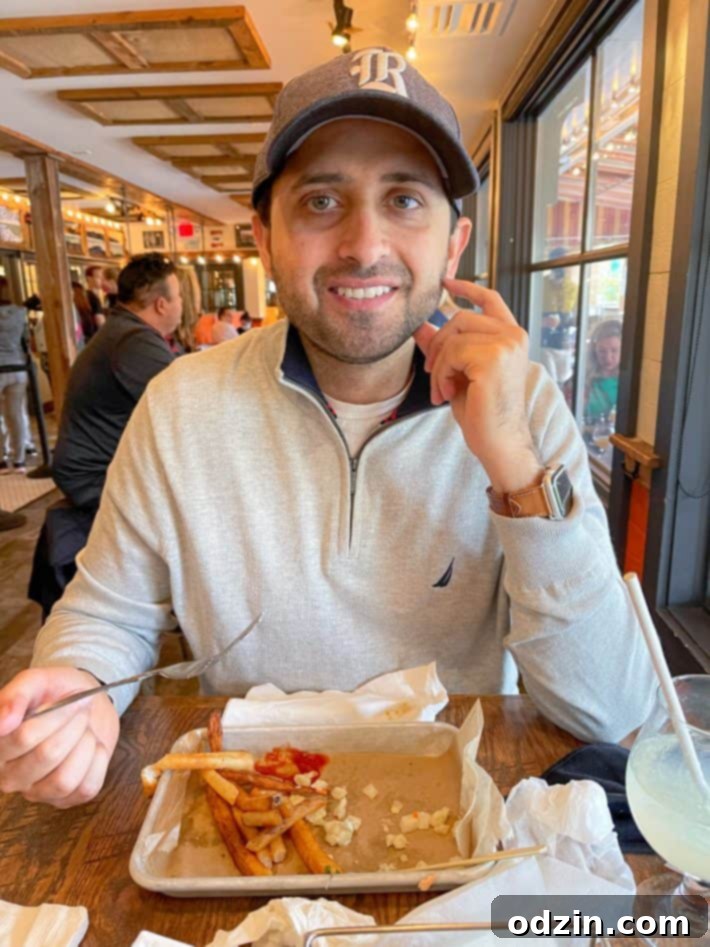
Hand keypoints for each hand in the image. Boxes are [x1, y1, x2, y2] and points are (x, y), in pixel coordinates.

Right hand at [0, 667, 119, 807]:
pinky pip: (86, 789)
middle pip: (47, 756)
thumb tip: (3, 723)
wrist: (83, 703)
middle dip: (74, 726)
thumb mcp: (34, 681)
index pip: (23, 737)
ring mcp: (37, 792)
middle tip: (81, 709)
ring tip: (85, 730)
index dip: (55, 715)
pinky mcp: (65, 799)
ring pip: (64, 780)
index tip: (72, 699)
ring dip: (84, 746)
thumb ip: (15, 696)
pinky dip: (97, 762)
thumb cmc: (54, 692)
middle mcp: (10, 776)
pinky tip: (92, 747)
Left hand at [414, 277, 541, 492]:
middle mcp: (514, 335)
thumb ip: (443, 347)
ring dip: (439, 365)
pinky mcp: (494, 357)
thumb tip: (419, 326)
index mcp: (510, 336)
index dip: (467, 288)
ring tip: (441, 390)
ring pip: (453, 336)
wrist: (499, 442)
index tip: (446, 282)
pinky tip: (446, 394)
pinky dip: (441, 374)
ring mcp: (506, 344)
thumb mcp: (458, 373)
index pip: (490, 299)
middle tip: (432, 375)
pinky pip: (452, 352)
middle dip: (438, 345)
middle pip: (459, 317)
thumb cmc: (483, 412)